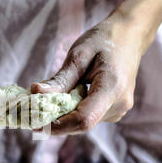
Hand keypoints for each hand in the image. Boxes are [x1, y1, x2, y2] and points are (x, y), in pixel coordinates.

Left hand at [31, 16, 142, 134]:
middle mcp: (119, 105)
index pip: (83, 120)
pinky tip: (66, 96)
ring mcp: (118, 110)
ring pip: (83, 122)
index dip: (57, 125)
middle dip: (55, 120)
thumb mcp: (78, 55)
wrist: (129, 36)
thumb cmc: (103, 41)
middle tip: (32, 110)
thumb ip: (59, 80)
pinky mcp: (114, 111)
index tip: (35, 122)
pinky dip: (72, 110)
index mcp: (112, 88)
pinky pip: (88, 117)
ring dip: (62, 114)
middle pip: (81, 124)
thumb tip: (35, 94)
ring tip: (49, 97)